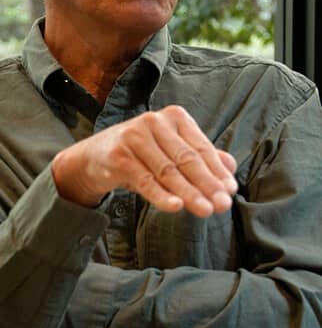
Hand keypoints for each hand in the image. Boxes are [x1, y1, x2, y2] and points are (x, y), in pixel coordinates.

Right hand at [52, 106, 236, 216]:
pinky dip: (161, 195)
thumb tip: (231, 167)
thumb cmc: (141, 153)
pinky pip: (145, 180)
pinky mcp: (119, 155)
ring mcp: (134, 136)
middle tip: (222, 205)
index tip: (230, 191)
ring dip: (189, 193)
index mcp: (173, 117)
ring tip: (205, 210)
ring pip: (167, 171)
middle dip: (207, 184)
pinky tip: (175, 207)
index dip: (217, 171)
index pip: (200, 147)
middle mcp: (154, 121)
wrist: (96, 156)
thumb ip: (200, 156)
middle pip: (186, 159)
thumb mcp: (171, 151)